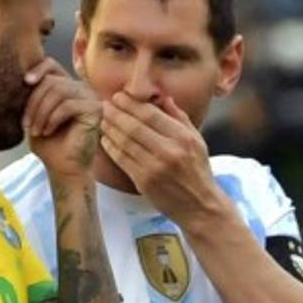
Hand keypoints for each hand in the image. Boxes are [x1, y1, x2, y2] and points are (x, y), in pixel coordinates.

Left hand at [23, 58, 101, 179]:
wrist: (63, 168)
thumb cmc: (50, 145)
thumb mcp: (35, 115)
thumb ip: (32, 95)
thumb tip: (22, 77)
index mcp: (67, 86)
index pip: (51, 64)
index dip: (37, 69)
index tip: (25, 82)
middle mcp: (81, 88)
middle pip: (51, 81)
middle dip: (34, 103)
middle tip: (26, 124)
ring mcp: (90, 97)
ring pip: (59, 91)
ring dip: (41, 112)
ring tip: (35, 130)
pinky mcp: (95, 109)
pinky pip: (68, 105)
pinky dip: (52, 118)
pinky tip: (47, 131)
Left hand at [100, 92, 226, 224]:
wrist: (200, 206)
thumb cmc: (198, 171)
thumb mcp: (197, 140)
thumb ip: (179, 117)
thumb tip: (163, 98)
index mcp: (182, 137)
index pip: (150, 114)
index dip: (131, 103)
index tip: (119, 96)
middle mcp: (169, 151)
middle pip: (134, 126)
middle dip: (116, 113)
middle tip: (106, 104)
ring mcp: (154, 168)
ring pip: (125, 142)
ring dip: (110, 128)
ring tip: (103, 119)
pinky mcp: (143, 182)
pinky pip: (122, 160)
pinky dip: (111, 147)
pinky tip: (105, 138)